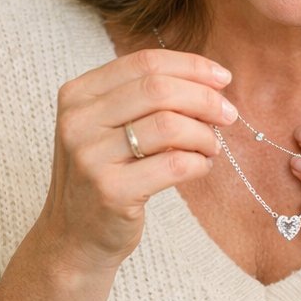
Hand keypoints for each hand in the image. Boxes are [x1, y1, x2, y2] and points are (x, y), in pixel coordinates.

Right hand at [36, 47, 236, 269]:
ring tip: (211, 148)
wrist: (72, 238)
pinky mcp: (111, 191)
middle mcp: (78, 121)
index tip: (223, 79)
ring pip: (169, 126)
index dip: (191, 66)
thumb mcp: (109, 127)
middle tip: (228, 115)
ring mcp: (91, 157)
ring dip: (204, 135)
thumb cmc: (105, 174)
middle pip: (159, 89)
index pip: (144, 63)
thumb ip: (147, 99)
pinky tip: (200, 167)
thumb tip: (212, 80)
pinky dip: (199, 163)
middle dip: (205, 99)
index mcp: (78, 95)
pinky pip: (174, 165)